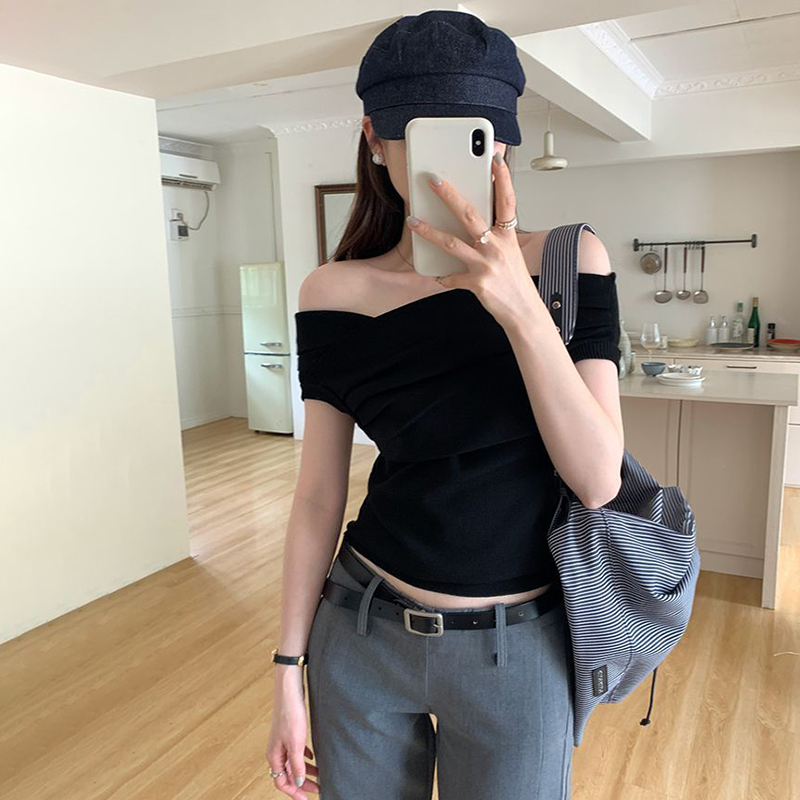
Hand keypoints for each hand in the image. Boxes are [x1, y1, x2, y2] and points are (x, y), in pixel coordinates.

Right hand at [265, 684, 319, 799]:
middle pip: (288, 774)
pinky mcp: (289, 733)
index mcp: (274, 756)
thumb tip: (298, 783)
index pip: (282, 782)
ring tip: (319, 774)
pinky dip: (305, 758)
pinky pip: (296, 751)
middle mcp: (276, 751)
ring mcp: (282, 742)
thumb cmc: (290, 715)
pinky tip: (313, 757)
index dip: (294, 792)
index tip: (307, 798)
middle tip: (317, 788)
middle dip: (302, 783)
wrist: (290, 691)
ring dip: (305, 770)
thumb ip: (296, 765)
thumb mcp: (296, 744)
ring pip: (293, 763)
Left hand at [406, 152, 539, 329]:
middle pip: (470, 215)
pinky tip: (436, 275)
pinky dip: (443, 276)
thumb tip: (475, 221)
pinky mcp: (477, 284)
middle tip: (433, 179)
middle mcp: (498, 248)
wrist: (523, 311)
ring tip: (413, 221)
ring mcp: (486, 266)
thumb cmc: (515, 281)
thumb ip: (495, 236)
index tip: (495, 158)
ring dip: (429, 231)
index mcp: (508, 237)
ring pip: (452, 243)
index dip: (503, 178)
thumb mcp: (510, 253)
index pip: (507, 201)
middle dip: (449, 195)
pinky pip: (452, 278)